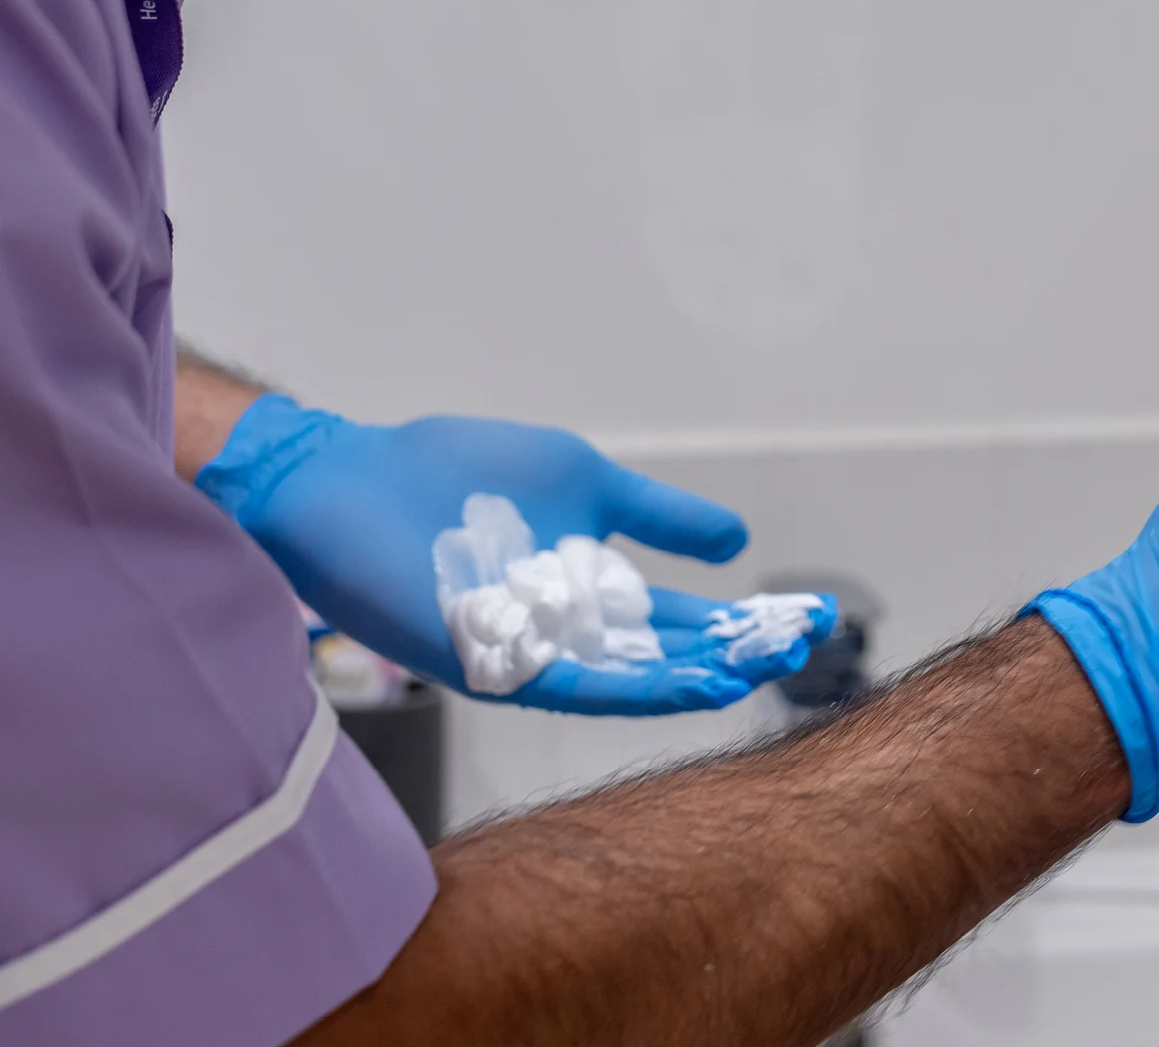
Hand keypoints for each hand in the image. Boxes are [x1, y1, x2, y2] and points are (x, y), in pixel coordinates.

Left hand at [198, 398, 816, 713]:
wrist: (347, 483)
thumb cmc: (456, 474)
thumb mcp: (584, 480)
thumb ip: (657, 515)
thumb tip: (736, 544)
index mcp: (588, 590)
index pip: (680, 616)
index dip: (744, 618)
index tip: (807, 614)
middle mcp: (567, 633)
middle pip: (667, 653)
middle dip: (737, 651)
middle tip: (803, 643)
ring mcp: (533, 652)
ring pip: (631, 678)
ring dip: (698, 676)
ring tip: (759, 669)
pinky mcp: (494, 665)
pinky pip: (575, 688)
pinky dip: (638, 687)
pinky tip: (691, 681)